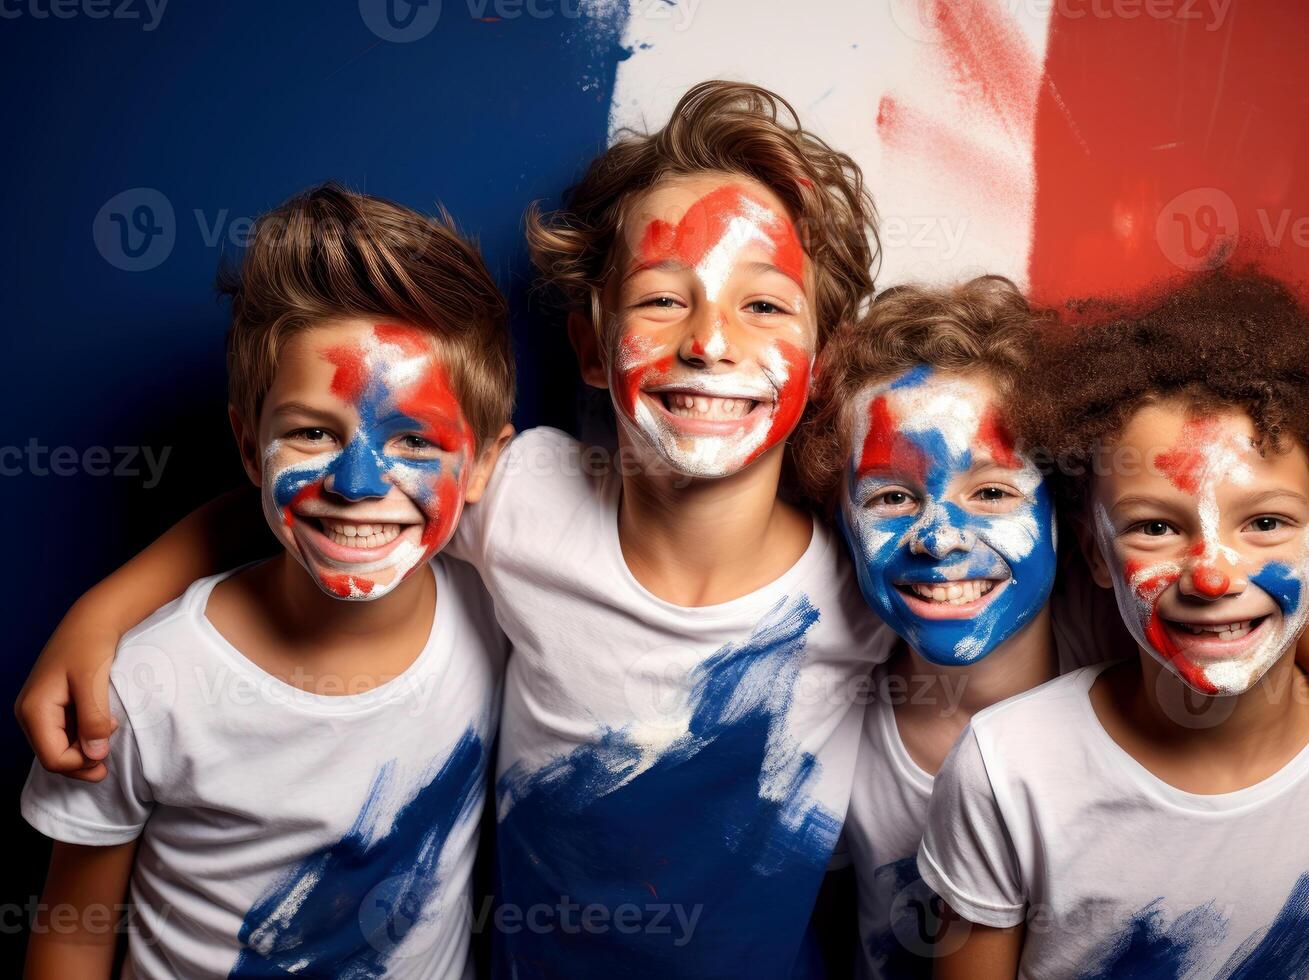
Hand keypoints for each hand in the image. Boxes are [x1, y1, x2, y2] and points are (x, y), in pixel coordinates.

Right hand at [15, 599, 119, 782]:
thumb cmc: (91, 645)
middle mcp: (29, 713)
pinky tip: (102, 724)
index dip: (81, 762)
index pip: (53, 758)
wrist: (93, 619)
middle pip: (54, 756)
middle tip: (111, 754)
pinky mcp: (51, 705)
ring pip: (60, 746)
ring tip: (109, 731)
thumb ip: (93, 720)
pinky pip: (65, 732)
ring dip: (85, 747)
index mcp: (33, 710)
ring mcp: (38, 710)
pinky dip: (84, 735)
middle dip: (83, 759)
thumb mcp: (93, 683)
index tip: (108, 750)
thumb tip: (94, 756)